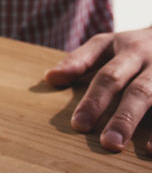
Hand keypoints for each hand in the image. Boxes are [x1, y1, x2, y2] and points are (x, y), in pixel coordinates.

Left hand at [45, 27, 151, 151]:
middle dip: (123, 118)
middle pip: (138, 91)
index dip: (94, 101)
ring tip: (135, 148)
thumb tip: (50, 78)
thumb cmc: (135, 44)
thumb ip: (80, 60)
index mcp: (128, 49)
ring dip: (148, 126)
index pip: (107, 77)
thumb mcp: (107, 43)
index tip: (78, 125)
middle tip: (108, 143)